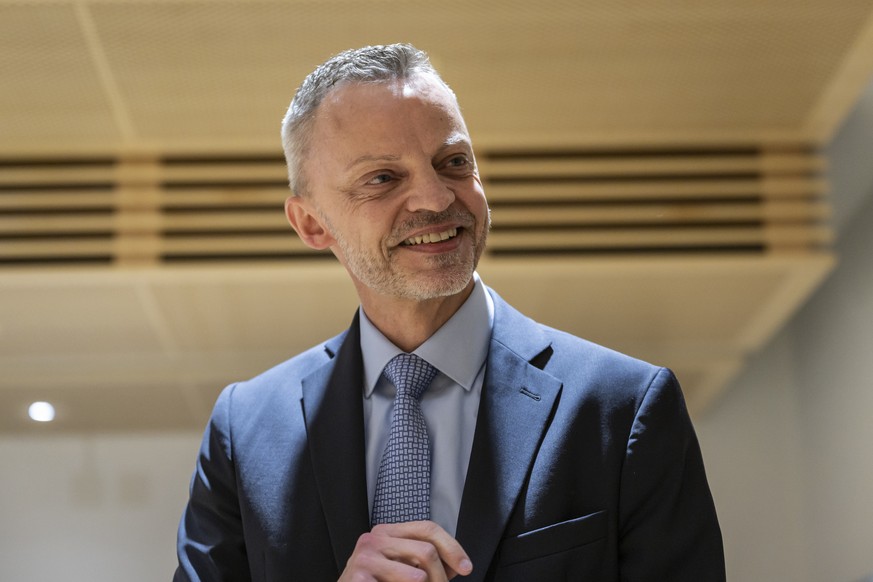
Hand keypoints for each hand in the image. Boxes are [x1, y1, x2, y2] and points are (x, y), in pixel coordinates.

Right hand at [339, 520, 472, 580]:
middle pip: (426, 551)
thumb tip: (457, 564)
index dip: (452, 548)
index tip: (467, 568)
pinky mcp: (358, 578)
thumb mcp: (401, 568)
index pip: (428, 529)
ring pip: (418, 576)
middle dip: (441, 578)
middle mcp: (375, 538)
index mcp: (388, 532)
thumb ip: (425, 562)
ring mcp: (365, 558)